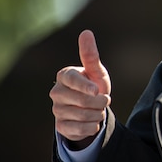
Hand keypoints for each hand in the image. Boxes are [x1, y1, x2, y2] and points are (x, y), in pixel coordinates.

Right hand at [50, 30, 111, 148]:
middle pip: (81, 100)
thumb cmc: (94, 84)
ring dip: (98, 114)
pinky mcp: (60, 127)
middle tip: (105, 100)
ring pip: (82, 115)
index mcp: (64, 76)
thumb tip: (86, 32)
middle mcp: (56, 92)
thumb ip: (90, 54)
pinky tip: (93, 121)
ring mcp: (56, 110)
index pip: (71, 80)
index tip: (97, 90)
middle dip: (100, 102)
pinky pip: (79, 129)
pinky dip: (92, 126)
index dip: (85, 86)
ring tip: (99, 109)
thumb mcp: (97, 71)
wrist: (93, 108)